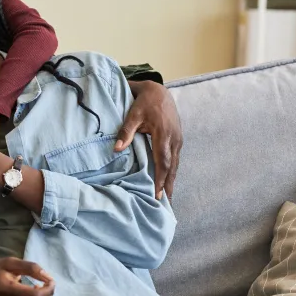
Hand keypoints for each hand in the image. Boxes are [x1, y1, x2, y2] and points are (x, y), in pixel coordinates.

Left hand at [118, 81, 181, 199]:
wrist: (159, 91)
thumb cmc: (145, 103)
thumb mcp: (133, 114)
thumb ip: (126, 132)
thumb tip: (117, 149)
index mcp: (164, 134)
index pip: (163, 161)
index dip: (161, 178)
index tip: (158, 193)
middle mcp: (174, 139)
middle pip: (173, 166)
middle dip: (169, 185)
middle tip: (166, 203)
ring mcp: (178, 139)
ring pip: (176, 164)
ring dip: (172, 180)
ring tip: (168, 197)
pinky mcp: (178, 139)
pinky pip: (176, 158)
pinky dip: (172, 171)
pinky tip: (168, 181)